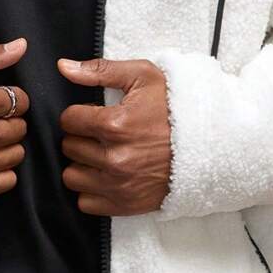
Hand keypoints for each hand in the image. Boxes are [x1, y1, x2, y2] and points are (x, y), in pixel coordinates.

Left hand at [55, 56, 172, 215]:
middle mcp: (115, 159)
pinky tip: (107, 176)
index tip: (93, 115)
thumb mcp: (142, 77)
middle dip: (81, 137)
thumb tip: (63, 67)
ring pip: (72, 177)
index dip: (78, 114)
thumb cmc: (174, 108)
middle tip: (102, 134)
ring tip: (102, 154)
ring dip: (83, 165)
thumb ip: (100, 70)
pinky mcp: (125, 205)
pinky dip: (92, 190)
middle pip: (69, 148)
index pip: (68, 120)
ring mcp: (120, 185)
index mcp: (115, 125)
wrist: (208, 144)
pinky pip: (86, 203)